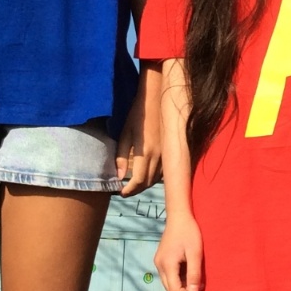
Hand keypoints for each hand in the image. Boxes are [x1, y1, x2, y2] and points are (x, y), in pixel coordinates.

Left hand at [117, 68, 161, 195]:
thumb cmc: (138, 113)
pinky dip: (154, 177)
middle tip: (125, 191)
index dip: (129, 190)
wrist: (157, 98)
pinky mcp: (171, 150)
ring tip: (134, 185)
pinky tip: (147, 174)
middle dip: (136, 190)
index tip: (120, 192)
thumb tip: (119, 176)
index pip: (138, 181)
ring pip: (157, 179)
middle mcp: (159, 157)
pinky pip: (163, 171)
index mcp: (146, 153)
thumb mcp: (125, 133)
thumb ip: (121, 156)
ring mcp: (167, 154)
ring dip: (145, 185)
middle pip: (148, 183)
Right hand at [154, 211, 203, 290]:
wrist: (178, 217)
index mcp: (167, 264)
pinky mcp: (161, 259)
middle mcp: (159, 265)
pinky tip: (188, 274)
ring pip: (168, 283)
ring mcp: (158, 262)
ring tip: (195, 283)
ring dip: (181, 287)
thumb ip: (194, 274)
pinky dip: (178, 279)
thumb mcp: (195, 254)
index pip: (175, 290)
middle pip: (169, 289)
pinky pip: (167, 275)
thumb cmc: (189, 233)